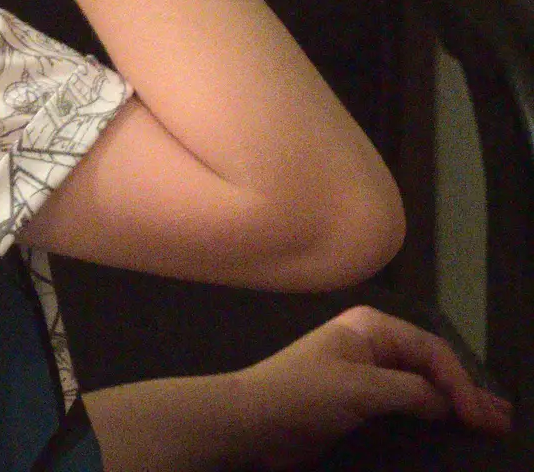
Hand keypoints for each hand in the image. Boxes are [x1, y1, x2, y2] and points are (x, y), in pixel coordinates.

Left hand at [231, 305, 511, 467]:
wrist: (254, 421)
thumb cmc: (303, 394)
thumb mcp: (360, 389)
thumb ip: (409, 392)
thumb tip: (447, 401)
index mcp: (371, 328)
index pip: (431, 351)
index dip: (461, 383)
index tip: (483, 420)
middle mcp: (372, 344)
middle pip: (430, 364)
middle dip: (465, 389)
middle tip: (501, 419)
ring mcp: (367, 372)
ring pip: (422, 384)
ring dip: (453, 402)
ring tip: (487, 423)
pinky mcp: (359, 400)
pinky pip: (406, 403)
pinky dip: (432, 413)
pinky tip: (449, 426)